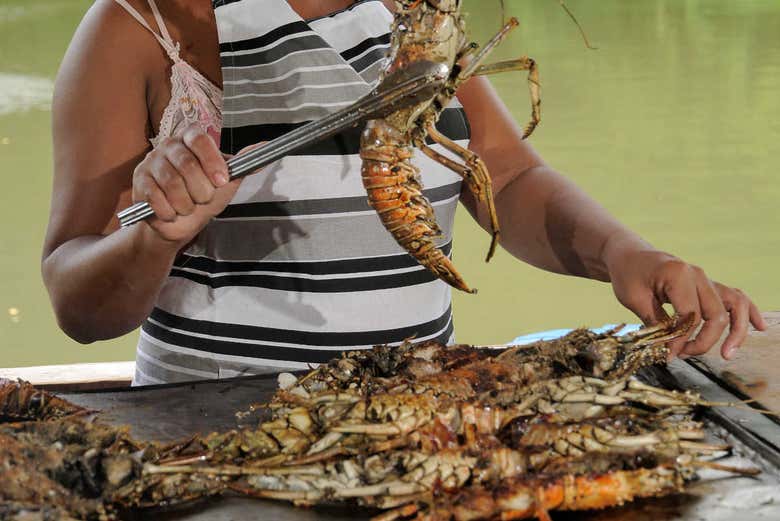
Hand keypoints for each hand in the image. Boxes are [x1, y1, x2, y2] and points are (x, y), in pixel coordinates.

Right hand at [132, 123, 241, 243]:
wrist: (182, 224)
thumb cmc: (204, 197)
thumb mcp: (227, 182)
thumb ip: (243, 164)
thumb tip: (265, 146)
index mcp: (191, 139)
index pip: (198, 138)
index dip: (211, 160)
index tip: (221, 181)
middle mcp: (169, 146)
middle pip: (186, 163)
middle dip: (201, 190)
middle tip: (203, 199)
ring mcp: (151, 162)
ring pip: (171, 183)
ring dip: (186, 204)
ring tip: (188, 207)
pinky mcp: (139, 181)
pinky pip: (155, 197)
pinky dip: (169, 211)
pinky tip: (172, 212)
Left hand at [605, 239, 766, 359]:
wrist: (629, 255)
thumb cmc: (628, 275)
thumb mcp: (633, 299)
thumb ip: (655, 323)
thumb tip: (669, 350)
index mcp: (678, 274)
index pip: (690, 315)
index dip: (681, 339)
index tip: (668, 354)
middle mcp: (698, 275)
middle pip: (715, 315)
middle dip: (703, 341)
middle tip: (682, 355)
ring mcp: (706, 279)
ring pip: (734, 305)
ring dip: (735, 331)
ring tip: (728, 353)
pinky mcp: (708, 285)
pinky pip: (734, 297)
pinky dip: (747, 312)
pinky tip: (759, 327)